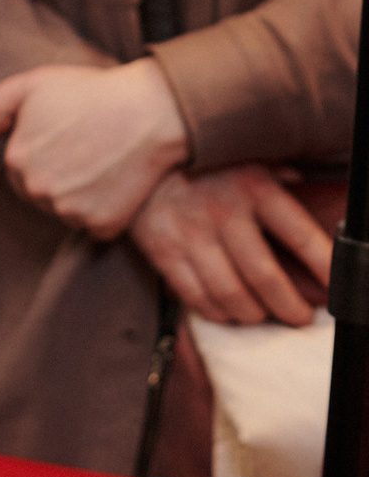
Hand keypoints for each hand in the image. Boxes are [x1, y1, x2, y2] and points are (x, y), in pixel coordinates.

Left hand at [0, 54, 188, 239]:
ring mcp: (69, 210)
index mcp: (16, 159)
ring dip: (80, 197)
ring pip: (67, 212)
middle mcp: (38, 190)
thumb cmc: (94, 93)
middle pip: (40, 195)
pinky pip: (97, 226)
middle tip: (85, 153)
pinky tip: (117, 182)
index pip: (17, 172)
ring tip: (102, 165)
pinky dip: (106, 211)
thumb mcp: (36, 82)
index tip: (64, 144)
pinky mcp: (101, 225)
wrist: (150, 112)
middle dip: (57, 178)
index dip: (41, 157)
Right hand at [132, 163, 330, 327]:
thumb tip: (309, 190)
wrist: (140, 159)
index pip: (300, 235)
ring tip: (261, 315)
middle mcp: (224, 210)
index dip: (324, 267)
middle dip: (289, 307)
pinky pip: (196, 296)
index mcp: (254, 186)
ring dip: (252, 314)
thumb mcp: (247, 159)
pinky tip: (226, 309)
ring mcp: (191, 232)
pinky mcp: (163, 250)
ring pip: (230, 294)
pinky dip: (216, 311)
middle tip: (299, 317)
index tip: (336, 288)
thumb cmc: (206, 166)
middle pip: (265, 277)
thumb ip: (280, 178)